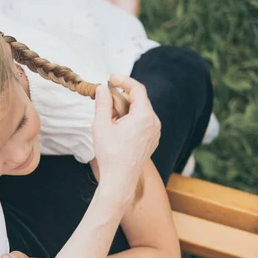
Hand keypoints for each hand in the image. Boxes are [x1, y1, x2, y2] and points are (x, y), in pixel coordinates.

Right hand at [93, 76, 160, 197]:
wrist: (120, 179)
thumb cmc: (110, 154)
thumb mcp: (101, 125)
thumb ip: (102, 102)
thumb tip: (103, 87)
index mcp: (144, 116)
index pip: (137, 89)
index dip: (123, 80)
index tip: (110, 78)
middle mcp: (154, 122)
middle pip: (139, 99)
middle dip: (121, 96)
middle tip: (105, 100)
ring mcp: (155, 132)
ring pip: (141, 110)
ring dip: (125, 108)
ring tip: (109, 119)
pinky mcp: (153, 139)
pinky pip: (143, 121)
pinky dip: (131, 119)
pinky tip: (117, 129)